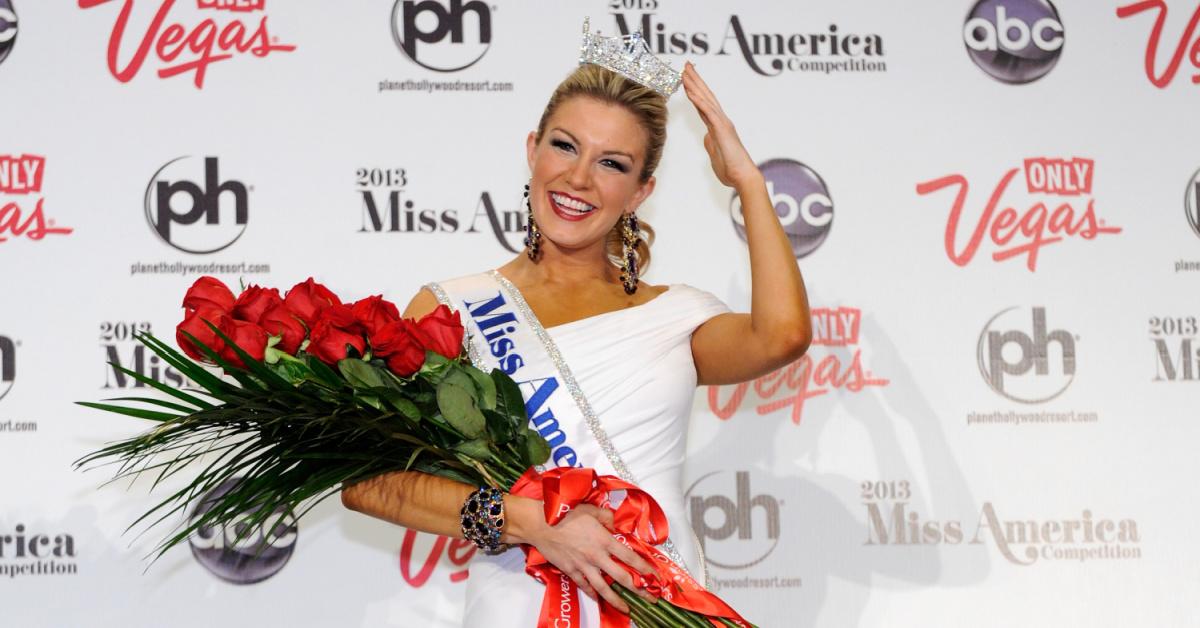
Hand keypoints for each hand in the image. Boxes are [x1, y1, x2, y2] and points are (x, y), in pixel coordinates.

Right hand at [526, 504, 656, 613]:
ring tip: (627, 608)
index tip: (656, 577)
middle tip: (650, 598)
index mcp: (604, 540)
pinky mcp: (571, 571)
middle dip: (638, 590)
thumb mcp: (590, 508)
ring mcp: (583, 566)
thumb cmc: (564, 513)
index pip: (630, 557)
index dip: (645, 569)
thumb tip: (615, 524)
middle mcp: (597, 556)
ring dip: (617, 600)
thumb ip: (606, 517)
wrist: (540, 524)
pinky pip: (585, 586)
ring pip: (604, 588)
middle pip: (621, 578)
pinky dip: (593, 593)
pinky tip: (599, 598)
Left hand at [681, 61, 761, 188]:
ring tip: (685, 72)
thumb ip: (711, 143)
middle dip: (695, 80)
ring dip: (695, 85)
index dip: (695, 91)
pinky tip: (690, 90)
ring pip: (706, 99)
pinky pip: (708, 111)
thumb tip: (706, 137)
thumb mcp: (715, 153)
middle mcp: (720, 120)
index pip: (703, 104)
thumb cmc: (731, 168)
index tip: (687, 79)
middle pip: (705, 96)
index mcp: (717, 126)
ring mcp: (722, 123)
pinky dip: (699, 100)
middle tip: (686, 66)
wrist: (743, 176)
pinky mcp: (722, 129)